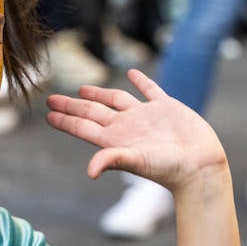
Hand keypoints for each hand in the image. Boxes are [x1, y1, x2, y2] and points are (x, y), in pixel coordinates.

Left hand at [47, 69, 229, 192]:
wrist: (199, 166)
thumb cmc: (168, 168)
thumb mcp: (137, 162)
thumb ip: (112, 160)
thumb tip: (90, 172)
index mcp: (115, 139)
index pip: (82, 127)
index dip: (65, 120)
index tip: (47, 114)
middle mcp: (126, 126)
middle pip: (92, 112)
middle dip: (72, 105)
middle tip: (52, 99)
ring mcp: (145, 116)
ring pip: (116, 100)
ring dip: (99, 93)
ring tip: (83, 88)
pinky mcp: (166, 108)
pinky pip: (149, 90)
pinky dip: (140, 81)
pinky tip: (132, 73)